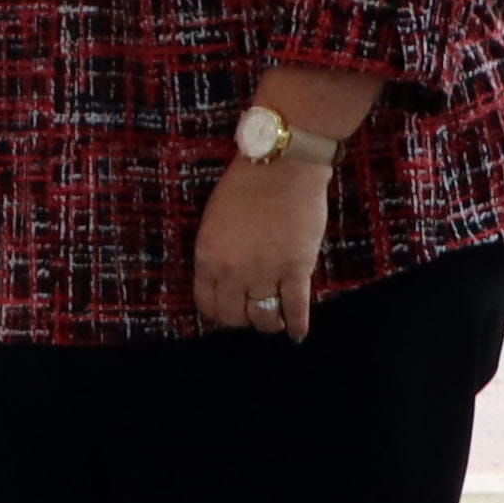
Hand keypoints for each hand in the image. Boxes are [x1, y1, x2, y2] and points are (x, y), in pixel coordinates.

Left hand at [192, 153, 330, 341]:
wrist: (281, 168)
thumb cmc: (244, 187)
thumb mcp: (213, 222)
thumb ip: (217, 253)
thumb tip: (225, 277)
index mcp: (206, 258)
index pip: (206, 303)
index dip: (218, 311)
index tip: (228, 309)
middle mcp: (232, 272)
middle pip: (232, 315)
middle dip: (241, 319)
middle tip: (251, 314)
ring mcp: (265, 273)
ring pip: (263, 317)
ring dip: (268, 322)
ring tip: (273, 320)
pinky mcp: (296, 269)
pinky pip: (296, 307)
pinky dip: (297, 324)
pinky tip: (297, 333)